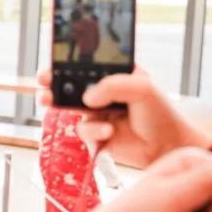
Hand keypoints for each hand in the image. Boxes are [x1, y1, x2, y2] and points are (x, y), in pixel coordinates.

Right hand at [36, 67, 211, 167]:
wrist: (169, 147)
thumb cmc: (161, 114)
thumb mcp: (141, 89)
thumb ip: (113, 86)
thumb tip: (86, 98)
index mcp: (116, 75)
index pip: (89, 65)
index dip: (70, 63)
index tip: (54, 63)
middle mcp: (105, 93)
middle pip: (73, 85)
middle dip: (54, 82)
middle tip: (42, 81)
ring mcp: (100, 114)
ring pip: (71, 107)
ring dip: (59, 104)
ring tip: (48, 100)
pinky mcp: (98, 134)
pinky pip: (83, 130)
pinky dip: (93, 130)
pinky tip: (108, 132)